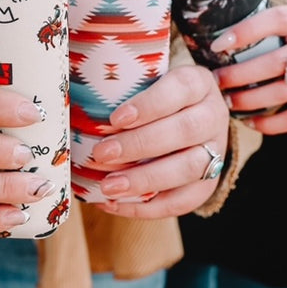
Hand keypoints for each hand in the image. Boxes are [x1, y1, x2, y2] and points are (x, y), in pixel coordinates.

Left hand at [87, 64, 228, 217]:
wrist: (185, 118)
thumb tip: (70, 93)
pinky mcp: (208, 183)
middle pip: (186, 130)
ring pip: (190, 168)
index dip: (150, 104)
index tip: (116, 118)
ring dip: (145, 180)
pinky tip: (114, 204)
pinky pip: (184, 200)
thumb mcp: (141, 80)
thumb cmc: (150, 96)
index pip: (181, 88)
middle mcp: (213, 116)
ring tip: (108, 186)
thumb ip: (115, 83)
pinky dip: (148, 207)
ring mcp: (217, 151)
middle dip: (140, 145)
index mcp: (198, 83)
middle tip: (101, 154)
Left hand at [211, 5, 286, 133]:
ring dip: (250, 100)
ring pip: (284, 91)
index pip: (278, 19)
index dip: (246, 32)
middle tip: (216, 81)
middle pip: (278, 62)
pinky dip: (269, 123)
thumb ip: (260, 29)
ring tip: (227, 102)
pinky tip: (248, 121)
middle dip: (241, 74)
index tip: (216, 46)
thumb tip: (212, 44)